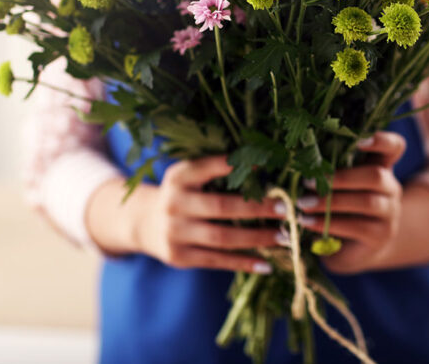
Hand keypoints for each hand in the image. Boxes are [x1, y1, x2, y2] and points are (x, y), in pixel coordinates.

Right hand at [88, 155, 286, 272]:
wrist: (143, 222)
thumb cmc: (181, 193)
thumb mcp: (189, 175)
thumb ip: (217, 169)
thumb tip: (264, 167)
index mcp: (178, 177)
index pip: (206, 168)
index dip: (232, 165)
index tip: (263, 163)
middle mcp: (174, 204)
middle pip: (221, 207)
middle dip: (257, 208)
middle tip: (286, 209)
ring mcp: (175, 233)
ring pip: (222, 238)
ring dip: (257, 238)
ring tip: (284, 237)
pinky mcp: (180, 257)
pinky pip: (217, 261)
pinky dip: (243, 263)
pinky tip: (266, 264)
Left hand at [296, 132, 405, 273]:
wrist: (353, 248)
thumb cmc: (338, 207)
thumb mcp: (334, 185)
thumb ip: (324, 171)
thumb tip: (292, 166)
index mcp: (380, 166)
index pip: (394, 146)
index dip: (381, 140)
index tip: (359, 140)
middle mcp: (390, 187)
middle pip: (376, 175)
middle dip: (340, 177)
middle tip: (307, 181)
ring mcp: (389, 212)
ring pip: (367, 202)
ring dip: (330, 202)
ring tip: (302, 204)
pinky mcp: (381, 236)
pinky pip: (357, 227)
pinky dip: (329, 224)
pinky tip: (308, 223)